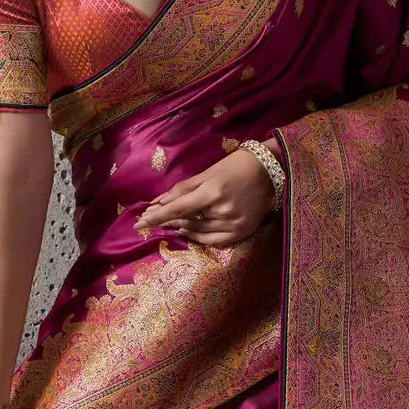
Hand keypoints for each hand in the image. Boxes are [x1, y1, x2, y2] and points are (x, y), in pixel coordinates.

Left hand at [134, 142, 277, 247]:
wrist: (269, 172)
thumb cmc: (235, 167)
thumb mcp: (207, 173)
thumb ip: (182, 190)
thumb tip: (157, 202)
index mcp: (212, 192)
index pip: (178, 209)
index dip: (157, 217)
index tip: (139, 223)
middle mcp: (223, 211)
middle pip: (187, 222)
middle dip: (168, 221)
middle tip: (151, 219)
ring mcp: (233, 224)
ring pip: (198, 232)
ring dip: (181, 228)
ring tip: (171, 223)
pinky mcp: (241, 233)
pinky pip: (213, 241)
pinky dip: (198, 238)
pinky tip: (187, 231)